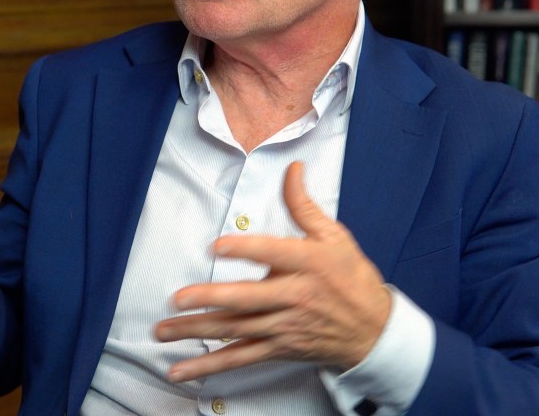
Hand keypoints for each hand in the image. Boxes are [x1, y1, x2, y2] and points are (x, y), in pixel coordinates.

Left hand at [154, 161, 391, 381]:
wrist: (374, 330)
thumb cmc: (351, 277)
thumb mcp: (334, 235)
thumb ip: (304, 204)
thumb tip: (292, 168)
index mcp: (308, 263)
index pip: (273, 253)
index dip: (245, 249)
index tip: (217, 246)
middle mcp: (294, 296)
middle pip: (249, 299)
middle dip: (211, 300)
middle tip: (178, 299)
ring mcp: (285, 326)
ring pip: (237, 330)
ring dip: (198, 332)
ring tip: (163, 330)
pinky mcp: (279, 348)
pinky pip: (241, 358)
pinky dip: (210, 366)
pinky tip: (181, 370)